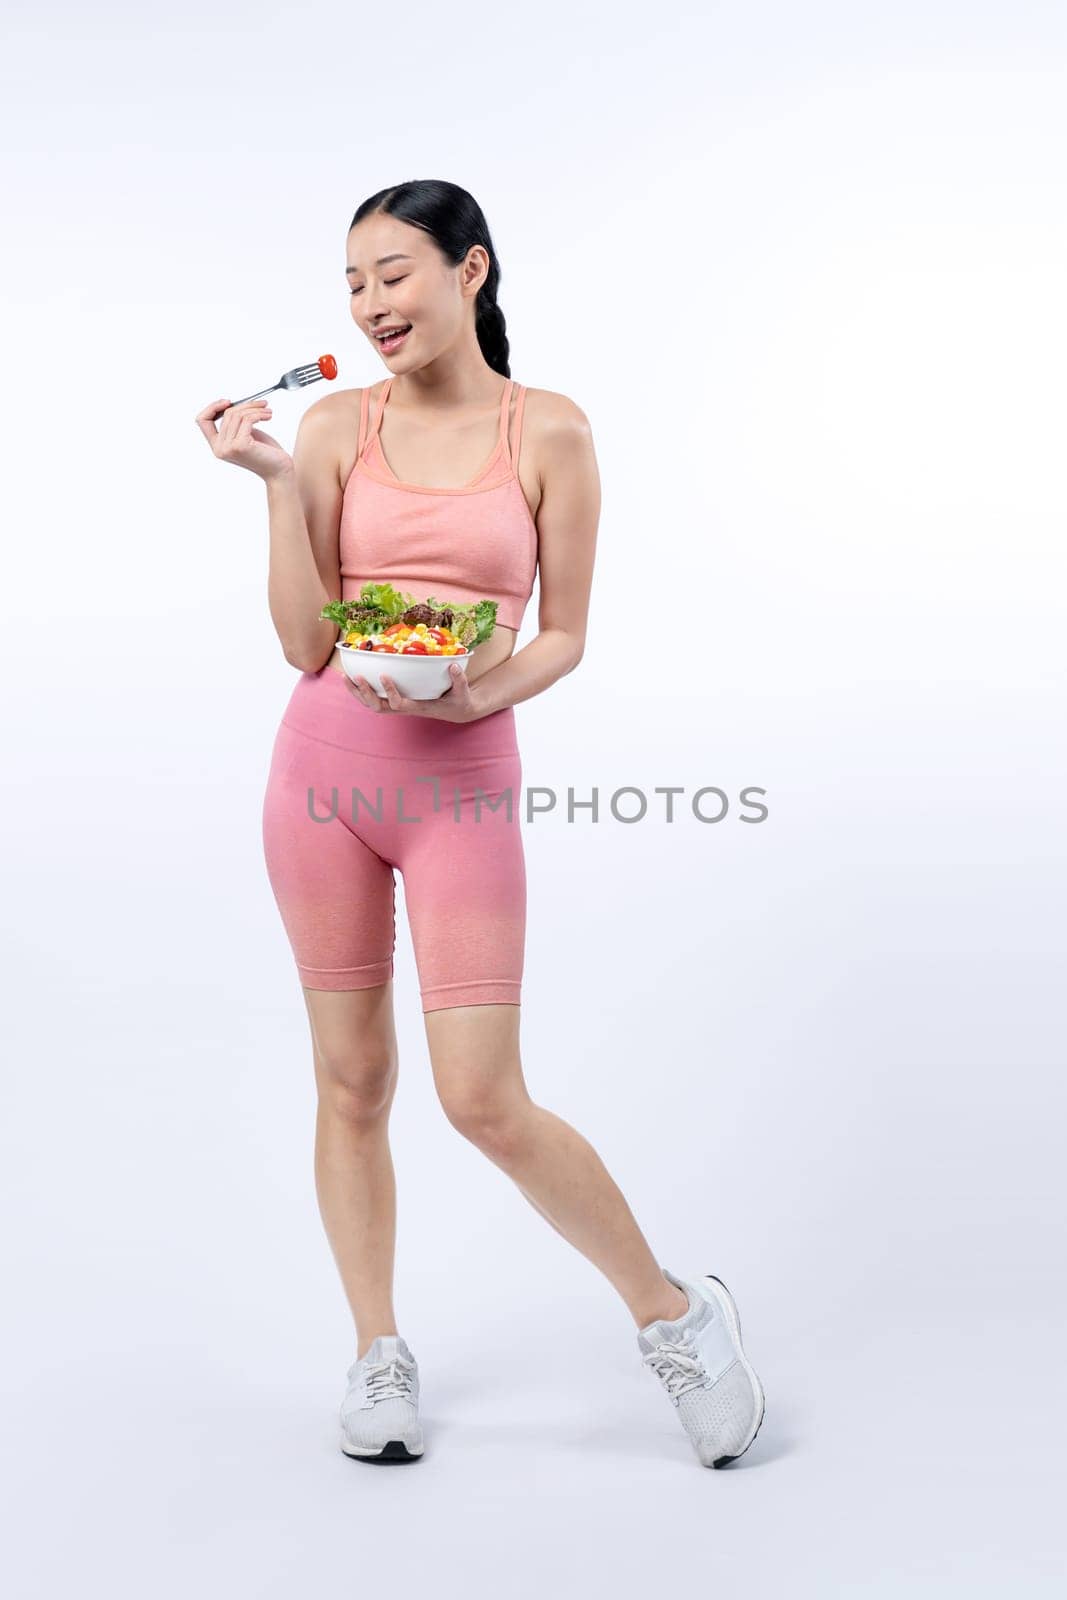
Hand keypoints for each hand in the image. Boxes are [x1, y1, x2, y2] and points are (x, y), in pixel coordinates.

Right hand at [194, 397, 293, 481]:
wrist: (280, 471)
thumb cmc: (266, 453)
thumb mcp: (246, 434)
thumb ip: (236, 423)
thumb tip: (233, 403)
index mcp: (217, 446)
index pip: (202, 421)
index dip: (213, 407)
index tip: (228, 401)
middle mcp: (219, 449)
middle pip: (226, 414)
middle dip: (246, 405)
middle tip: (262, 404)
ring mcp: (228, 448)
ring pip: (237, 415)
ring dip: (255, 409)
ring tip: (268, 412)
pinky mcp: (240, 445)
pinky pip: (247, 419)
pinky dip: (259, 414)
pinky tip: (268, 416)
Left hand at [346, 661, 484, 722]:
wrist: (456, 710)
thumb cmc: (459, 700)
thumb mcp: (462, 693)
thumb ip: (459, 680)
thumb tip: (453, 666)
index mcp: (419, 707)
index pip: (400, 704)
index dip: (390, 691)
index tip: (384, 675)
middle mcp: (405, 708)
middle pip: (378, 707)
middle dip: (365, 694)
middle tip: (357, 676)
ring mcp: (398, 706)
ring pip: (372, 704)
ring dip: (357, 692)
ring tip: (346, 677)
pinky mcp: (395, 701)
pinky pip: (374, 698)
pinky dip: (361, 690)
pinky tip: (353, 677)